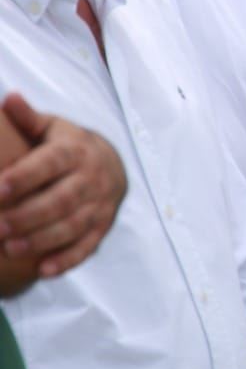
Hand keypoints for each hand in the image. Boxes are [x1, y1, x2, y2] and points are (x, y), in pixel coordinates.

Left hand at [0, 93, 125, 277]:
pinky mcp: (102, 227)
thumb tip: (8, 99)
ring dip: (43, 240)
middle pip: (63, 200)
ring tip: (11, 249)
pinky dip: (68, 259)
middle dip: (30, 215)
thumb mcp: (51, 128)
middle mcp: (91, 179)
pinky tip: (45, 270)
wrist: (112, 165)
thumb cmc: (68, 146)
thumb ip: (28, 118)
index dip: (25, 177)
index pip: (51, 164)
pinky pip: (88, 246)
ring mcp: (100, 205)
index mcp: (75, 151)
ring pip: (73, 225)